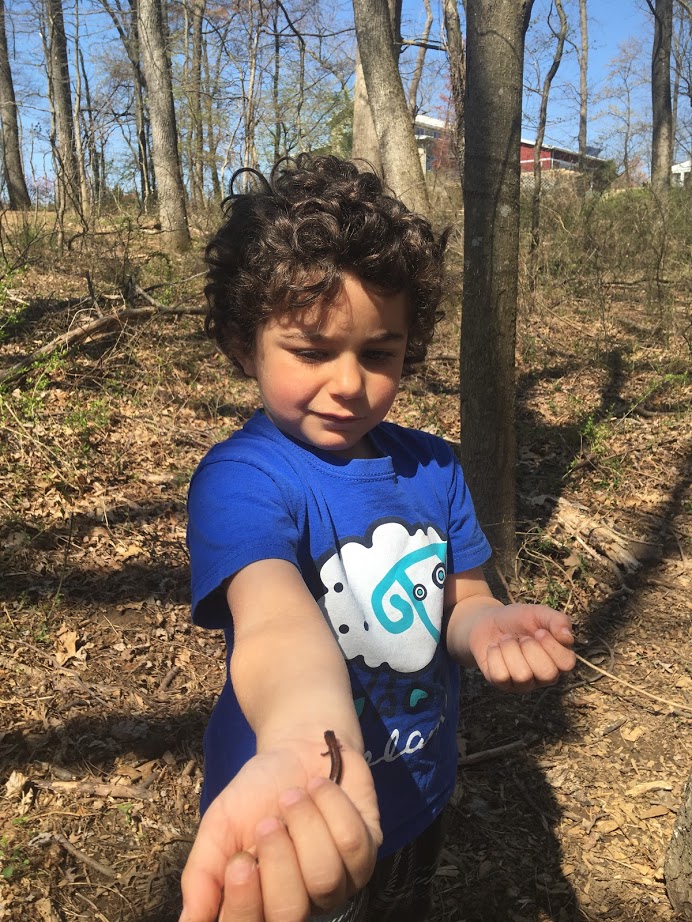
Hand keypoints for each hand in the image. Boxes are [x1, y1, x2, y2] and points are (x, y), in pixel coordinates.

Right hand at [179, 738, 380, 921]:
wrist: (295, 748)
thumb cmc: (256, 793)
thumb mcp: (219, 827)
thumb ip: (202, 874)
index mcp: (261, 903)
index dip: (244, 904)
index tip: (240, 860)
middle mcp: (303, 903)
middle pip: (291, 914)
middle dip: (277, 860)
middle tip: (268, 822)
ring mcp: (340, 882)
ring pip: (325, 876)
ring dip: (304, 824)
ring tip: (292, 797)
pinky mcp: (368, 851)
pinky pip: (354, 842)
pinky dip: (330, 805)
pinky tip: (318, 789)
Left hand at [466, 603, 575, 692]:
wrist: (487, 620)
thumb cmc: (518, 619)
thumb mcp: (538, 613)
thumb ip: (557, 620)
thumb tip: (568, 637)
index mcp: (558, 659)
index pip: (567, 663)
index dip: (552, 646)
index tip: (539, 631)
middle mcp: (543, 676)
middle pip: (546, 674)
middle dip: (530, 648)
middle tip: (521, 637)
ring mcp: (523, 683)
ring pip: (522, 675)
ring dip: (510, 649)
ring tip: (506, 640)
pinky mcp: (502, 684)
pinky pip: (500, 676)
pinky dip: (495, 655)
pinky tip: (495, 648)